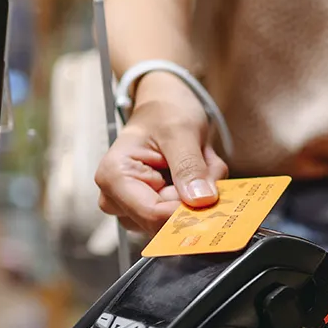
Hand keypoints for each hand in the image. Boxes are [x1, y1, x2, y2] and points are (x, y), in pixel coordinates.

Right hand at [94, 72, 227, 234]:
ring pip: (179, 220)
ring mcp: (133, 208)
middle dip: (196, 197)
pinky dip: (200, 195)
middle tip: (204, 163)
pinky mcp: (151, 210)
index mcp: (114, 177)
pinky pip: (184, 215)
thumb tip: (200, 200)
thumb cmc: (164, 111)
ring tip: (198, 162)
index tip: (213, 193)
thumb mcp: (181, 132)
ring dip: (201, 194)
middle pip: (167, 221)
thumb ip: (189, 167)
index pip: (153, 215)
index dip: (188, 209)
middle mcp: (117, 198)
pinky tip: (196, 173)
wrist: (164, 105)